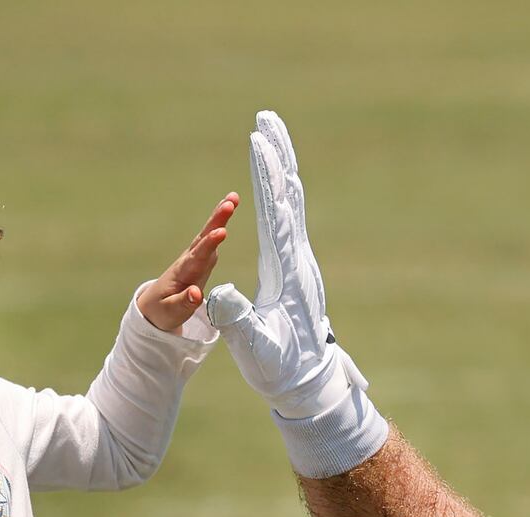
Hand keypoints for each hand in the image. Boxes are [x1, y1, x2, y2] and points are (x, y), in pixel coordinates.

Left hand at [135, 193, 237, 335]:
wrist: (154, 306)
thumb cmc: (163, 310)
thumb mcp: (171, 312)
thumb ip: (184, 303)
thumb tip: (197, 294)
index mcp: (183, 273)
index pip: (198, 257)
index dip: (210, 244)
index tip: (222, 232)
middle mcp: (189, 261)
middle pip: (203, 238)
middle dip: (217, 220)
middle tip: (230, 202)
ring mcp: (194, 258)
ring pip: (207, 234)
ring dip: (219, 216)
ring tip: (232, 199)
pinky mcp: (200, 259)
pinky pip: (211, 238)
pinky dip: (219, 223)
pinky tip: (227, 209)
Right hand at [204, 110, 388, 474]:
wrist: (311, 386)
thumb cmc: (282, 371)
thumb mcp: (256, 349)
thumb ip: (238, 322)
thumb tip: (219, 295)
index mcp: (287, 271)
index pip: (276, 212)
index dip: (267, 176)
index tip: (259, 141)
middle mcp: (299, 258)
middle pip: (288, 196)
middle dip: (277, 156)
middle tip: (267, 118)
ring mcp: (300, 262)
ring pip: (292, 203)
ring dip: (281, 168)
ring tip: (272, 137)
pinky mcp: (297, 269)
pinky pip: (289, 219)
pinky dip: (282, 193)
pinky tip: (281, 183)